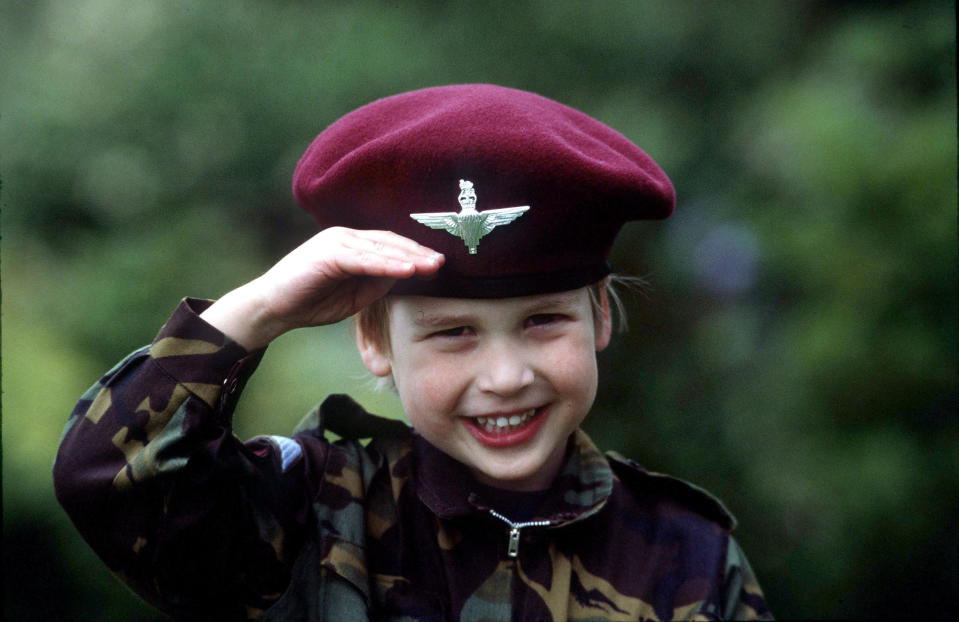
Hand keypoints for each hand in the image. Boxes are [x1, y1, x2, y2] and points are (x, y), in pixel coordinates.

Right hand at [200, 227, 443, 348]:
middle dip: (418, 251)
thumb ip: (377, 282)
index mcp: (351, 244)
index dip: (415, 252)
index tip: (438, 263)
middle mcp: (344, 237)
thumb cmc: (311, 303)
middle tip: (443, 261)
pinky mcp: (327, 254)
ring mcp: (335, 243)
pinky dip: (387, 264)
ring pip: (379, 247)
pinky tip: (407, 270)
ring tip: (431, 266)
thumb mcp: (354, 295)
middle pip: (389, 241)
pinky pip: (363, 259)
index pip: (390, 244)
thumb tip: (405, 274)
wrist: (272, 309)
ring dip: (408, 257)